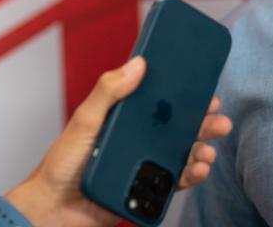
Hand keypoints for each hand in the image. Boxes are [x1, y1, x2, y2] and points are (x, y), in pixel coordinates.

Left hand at [5, 56, 231, 226]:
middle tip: (218, 118)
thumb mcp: (85, 120)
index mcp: (123, 117)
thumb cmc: (62, 162)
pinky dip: (192, 175)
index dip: (182, 95)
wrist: (54, 207)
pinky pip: (175, 180)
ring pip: (181, 153)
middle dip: (202, 122)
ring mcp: (143, 163)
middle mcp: (137, 139)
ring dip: (201, 148)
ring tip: (207, 149)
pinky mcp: (146, 188)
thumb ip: (108, 92)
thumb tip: (137, 64)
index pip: (157, 101)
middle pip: (177, 126)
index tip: (204, 88)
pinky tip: (198, 169)